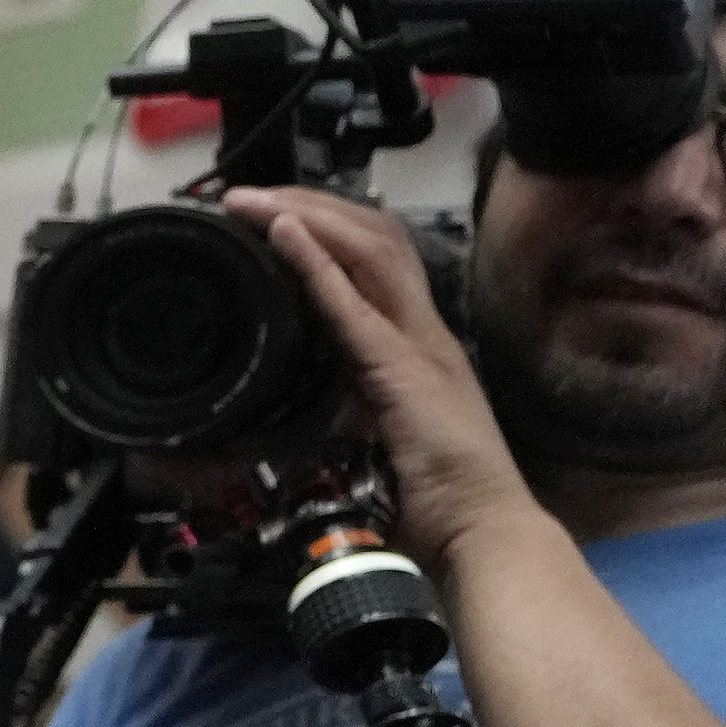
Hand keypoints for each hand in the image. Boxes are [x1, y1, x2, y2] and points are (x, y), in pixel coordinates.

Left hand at [227, 188, 543, 571]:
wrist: (480, 532)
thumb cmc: (433, 498)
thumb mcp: (371, 435)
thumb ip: (344, 405)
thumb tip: (297, 401)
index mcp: (412, 344)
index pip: (373, 258)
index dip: (324, 226)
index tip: (267, 213)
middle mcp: (421, 331)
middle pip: (371, 237)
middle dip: (307, 204)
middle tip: (245, 194)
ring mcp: (419, 345)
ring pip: (368, 251)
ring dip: (305, 218)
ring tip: (254, 201)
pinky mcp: (406, 371)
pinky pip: (357, 305)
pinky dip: (318, 265)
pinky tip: (285, 236)